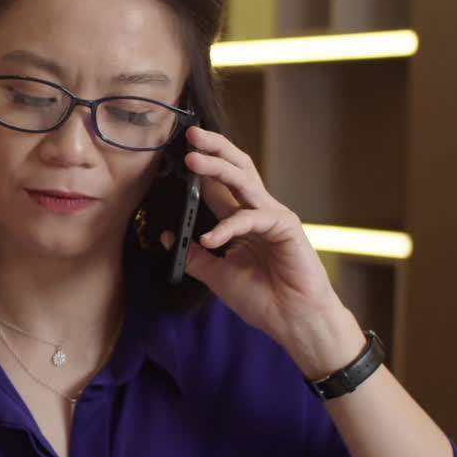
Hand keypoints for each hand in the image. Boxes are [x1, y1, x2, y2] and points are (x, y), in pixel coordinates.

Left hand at [171, 127, 362, 374]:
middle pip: (235, 169)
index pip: (216, 185)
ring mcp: (273, 217)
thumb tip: (165, 236)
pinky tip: (210, 238)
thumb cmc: (262, 299)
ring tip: (193, 158)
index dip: (198, 168)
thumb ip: (193, 255)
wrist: (292, 322)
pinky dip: (229, 226)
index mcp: (240, 220)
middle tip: (190, 135)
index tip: (175, 151)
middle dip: (213, 149)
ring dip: (216, 167)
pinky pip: (252, 218)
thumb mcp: (216, 275)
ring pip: (244, 181)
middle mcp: (257, 212)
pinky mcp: (286, 228)